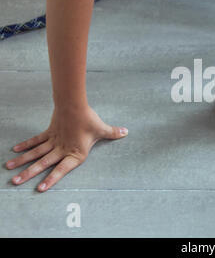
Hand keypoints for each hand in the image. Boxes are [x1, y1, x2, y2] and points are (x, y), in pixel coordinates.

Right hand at [6, 106, 127, 191]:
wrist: (74, 105)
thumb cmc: (88, 119)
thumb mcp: (102, 129)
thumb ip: (113, 133)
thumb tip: (126, 132)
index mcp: (75, 153)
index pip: (62, 169)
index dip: (52, 179)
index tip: (40, 188)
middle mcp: (62, 149)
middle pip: (43, 163)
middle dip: (29, 174)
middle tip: (15, 182)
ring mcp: (53, 141)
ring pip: (36, 154)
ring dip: (23, 162)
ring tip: (10, 170)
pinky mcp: (49, 133)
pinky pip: (36, 141)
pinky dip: (26, 146)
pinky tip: (15, 152)